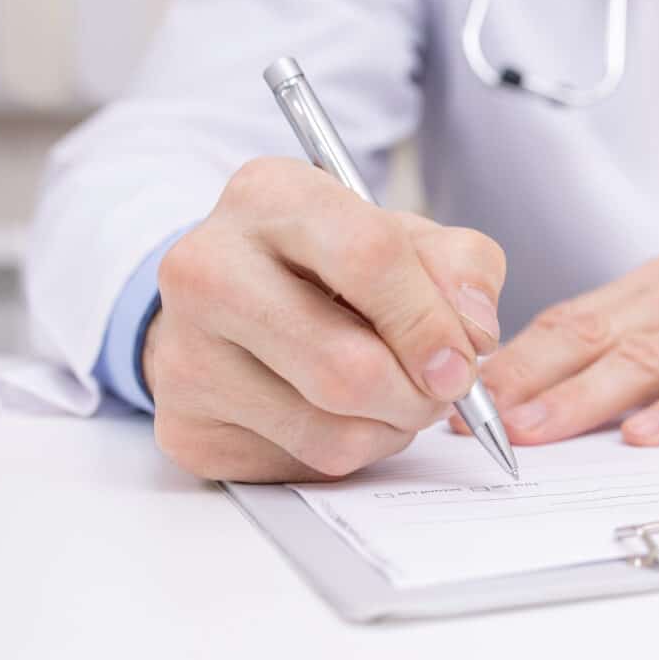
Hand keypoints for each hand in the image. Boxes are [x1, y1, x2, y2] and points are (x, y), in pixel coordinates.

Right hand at [144, 157, 505, 481]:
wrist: (234, 304)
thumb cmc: (333, 265)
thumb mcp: (407, 237)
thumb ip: (460, 266)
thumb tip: (474, 332)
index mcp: (269, 196)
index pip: (369, 257)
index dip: (431, 320)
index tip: (464, 358)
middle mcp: (206, 268)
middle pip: (345, 365)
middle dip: (418, 393)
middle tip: (442, 389)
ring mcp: (184, 353)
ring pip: (332, 428)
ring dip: (393, 425)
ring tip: (392, 393)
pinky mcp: (187, 427)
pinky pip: (307, 463)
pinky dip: (353, 448)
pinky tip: (344, 413)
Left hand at [473, 255, 658, 446]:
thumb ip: (630, 342)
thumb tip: (543, 391)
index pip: (570, 320)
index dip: (512, 360)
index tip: (460, 396)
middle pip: (594, 336)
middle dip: (529, 379)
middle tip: (476, 420)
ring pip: (648, 359)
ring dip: (586, 397)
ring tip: (537, 430)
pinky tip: (649, 437)